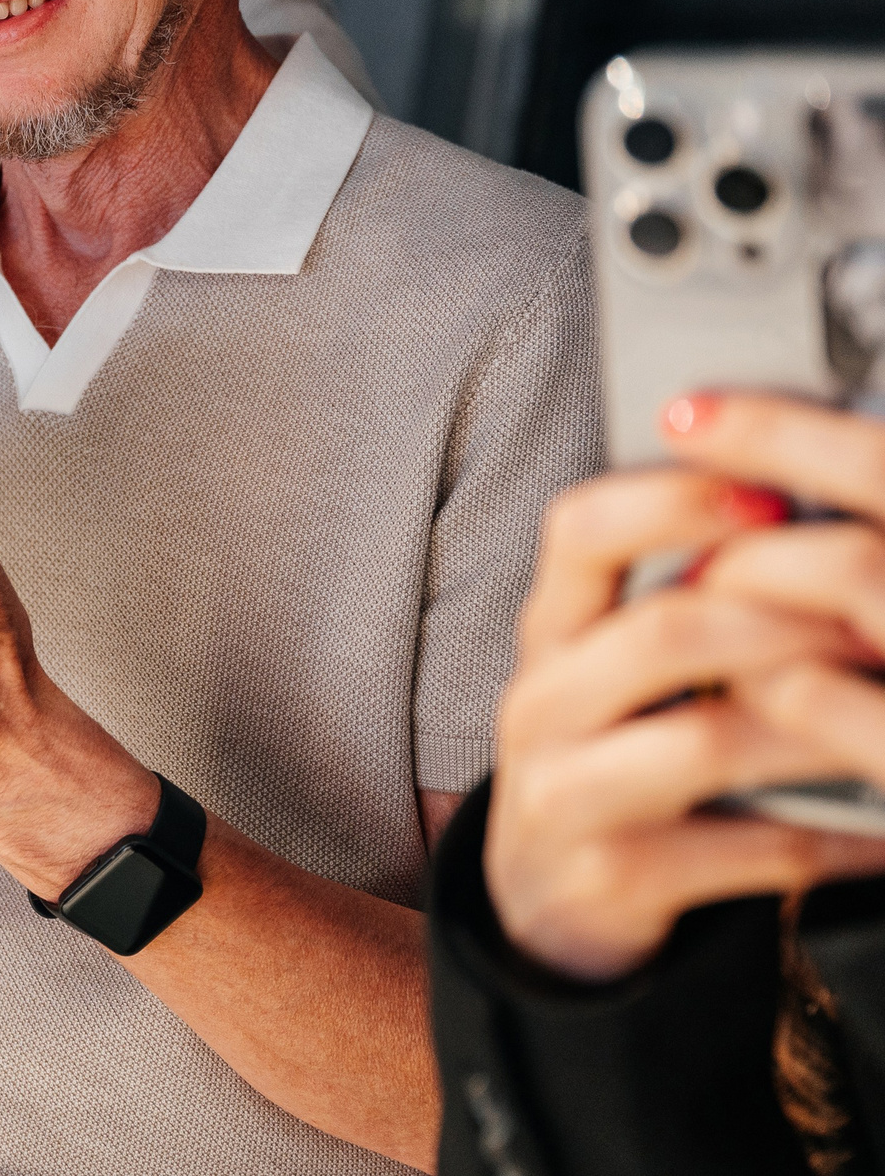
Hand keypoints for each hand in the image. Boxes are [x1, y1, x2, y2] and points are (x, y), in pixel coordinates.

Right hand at [485, 392, 884, 981]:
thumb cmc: (613, 753)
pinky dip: (833, 838)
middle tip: (871, 613)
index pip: (583, 530)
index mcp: (550, 632)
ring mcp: (565, 792)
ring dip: (823, 726)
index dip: (675, 500)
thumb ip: (680, 599)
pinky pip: (748, 847)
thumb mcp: (612, 669)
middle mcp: (541, 702)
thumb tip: (807, 510)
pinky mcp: (609, 877)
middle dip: (789, 617)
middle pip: (663, 631)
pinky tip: (878, 833)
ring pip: (708, 741)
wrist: (541, 897)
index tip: (774, 495)